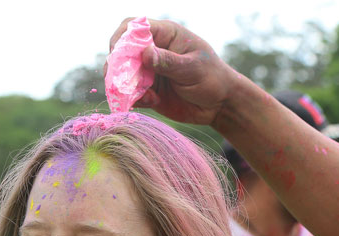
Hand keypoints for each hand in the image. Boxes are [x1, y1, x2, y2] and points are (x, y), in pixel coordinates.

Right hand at [108, 18, 239, 124]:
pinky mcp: (149, 91)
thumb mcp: (193, 68)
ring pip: (123, 74)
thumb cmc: (212, 78)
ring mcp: (149, 72)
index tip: (119, 54)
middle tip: (120, 79)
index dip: (122, 38)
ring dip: (123, 85)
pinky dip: (134, 99)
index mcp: (166, 35)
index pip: (135, 27)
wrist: (220, 105)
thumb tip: (145, 53)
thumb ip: (169, 61)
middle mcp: (153, 51)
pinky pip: (131, 94)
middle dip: (117, 65)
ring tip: (136, 95)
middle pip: (122, 50)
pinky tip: (151, 102)